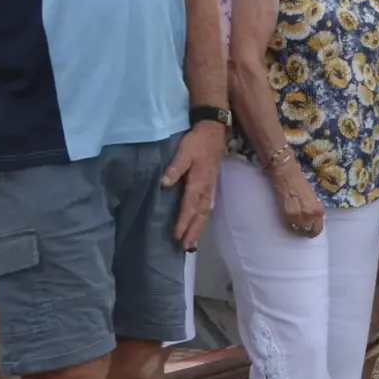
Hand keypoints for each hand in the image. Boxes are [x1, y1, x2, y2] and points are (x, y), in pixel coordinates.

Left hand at [166, 123, 223, 249]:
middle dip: (193, 231)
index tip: (177, 235)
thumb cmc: (197, 141)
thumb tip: (165, 183)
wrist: (214, 131)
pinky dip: (203, 218)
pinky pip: (208, 206)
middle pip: (200, 214)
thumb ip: (175, 168)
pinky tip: (200, 223)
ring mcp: (211, 187)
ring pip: (205, 212)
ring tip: (192, 242)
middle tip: (186, 247)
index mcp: (198, 181)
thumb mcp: (184, 151)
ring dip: (199, 228)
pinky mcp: (211, 185)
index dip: (184, 221)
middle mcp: (206, 188)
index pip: (190, 206)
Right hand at [271, 167, 326, 237]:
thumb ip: (313, 211)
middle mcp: (310, 216)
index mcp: (319, 211)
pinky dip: (291, 224)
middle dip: (305, 229)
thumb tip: (312, 220)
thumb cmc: (301, 184)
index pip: (318, 228)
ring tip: (295, 220)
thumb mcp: (312, 199)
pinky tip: (290, 218)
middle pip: (308, 231)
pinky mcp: (288, 217)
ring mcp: (299, 218)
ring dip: (297, 227)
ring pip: (299, 230)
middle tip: (302, 225)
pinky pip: (290, 226)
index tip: (311, 229)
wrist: (288, 177)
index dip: (314, 229)